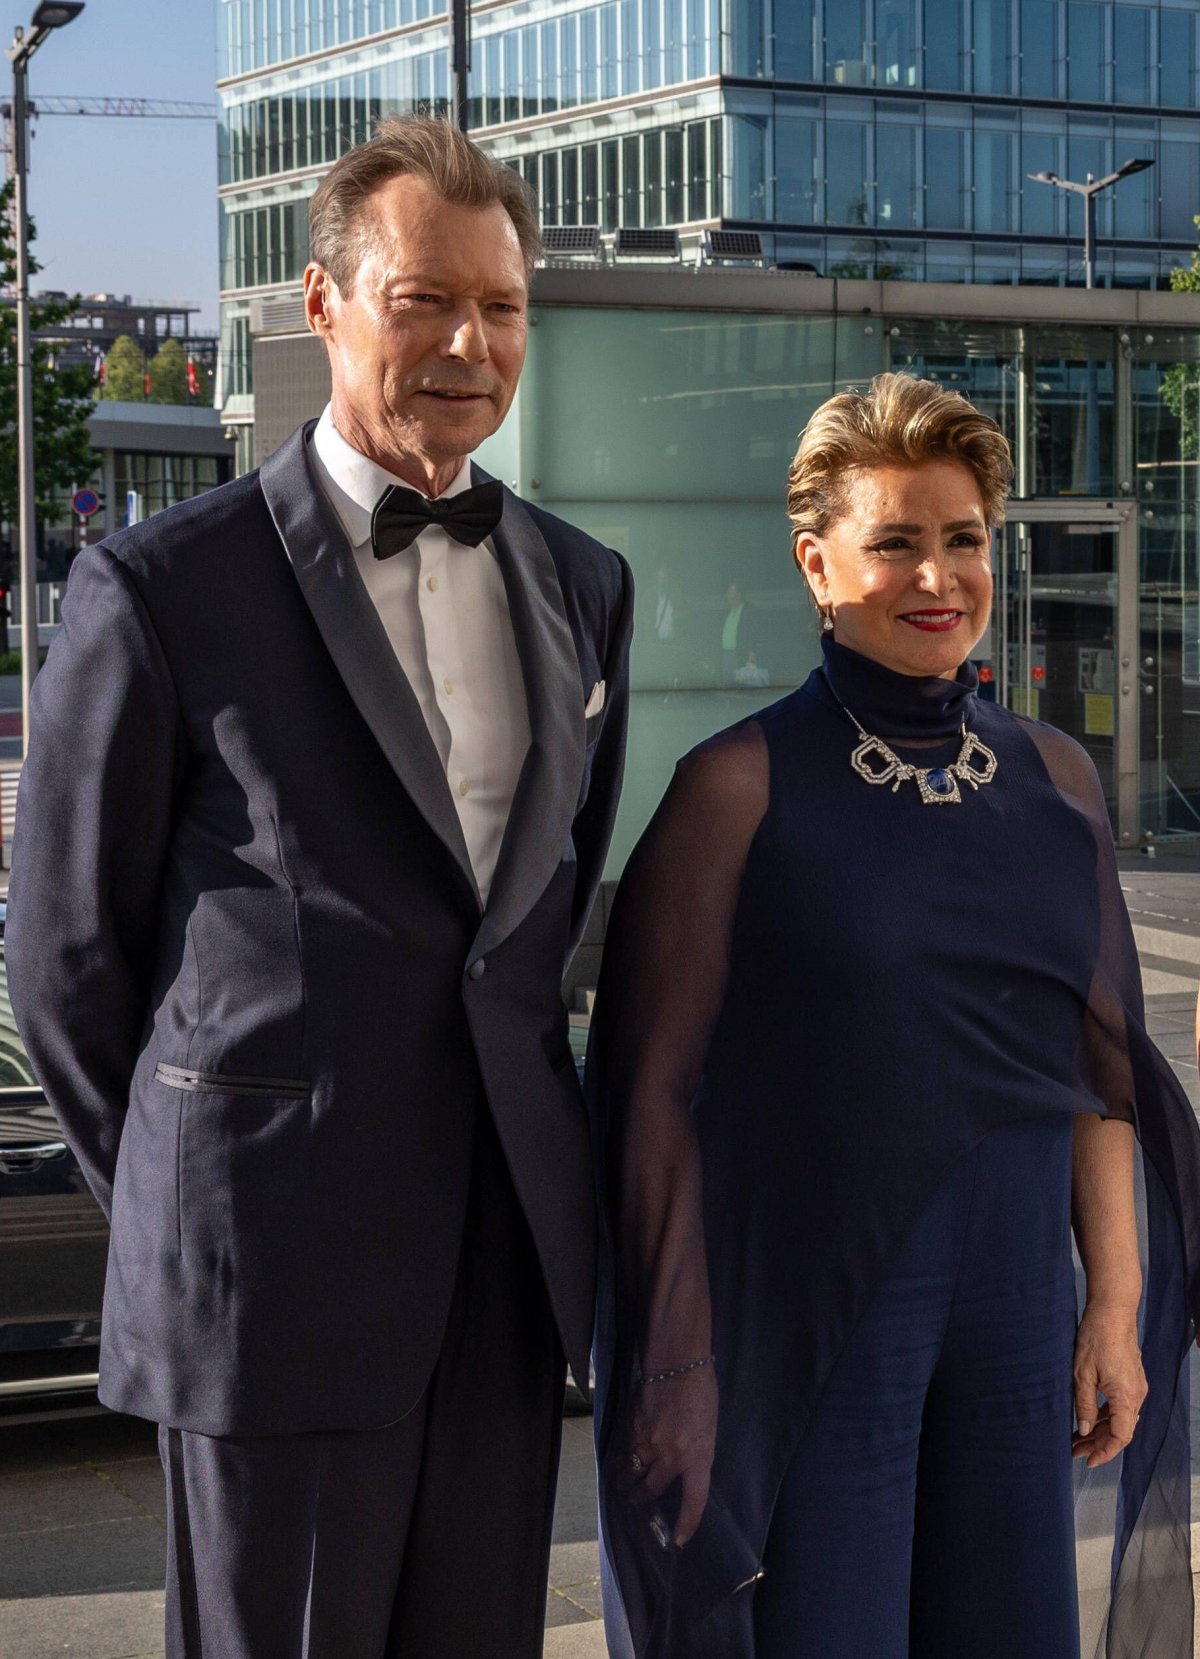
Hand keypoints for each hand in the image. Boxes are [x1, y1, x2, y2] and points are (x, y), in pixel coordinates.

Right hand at [618, 1365, 717, 1546]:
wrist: (678, 1363)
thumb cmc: (701, 1394)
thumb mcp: (707, 1430)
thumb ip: (694, 1453)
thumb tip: (680, 1468)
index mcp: (699, 1457)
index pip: (694, 1501)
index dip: (687, 1524)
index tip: (679, 1541)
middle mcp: (672, 1456)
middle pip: (651, 1490)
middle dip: (642, 1499)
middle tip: (637, 1502)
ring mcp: (649, 1442)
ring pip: (633, 1472)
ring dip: (627, 1481)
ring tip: (623, 1486)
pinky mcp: (633, 1428)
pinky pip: (626, 1448)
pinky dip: (624, 1455)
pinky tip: (623, 1455)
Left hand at [1072, 1302, 1146, 1467]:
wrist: (1113, 1311)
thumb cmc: (1096, 1338)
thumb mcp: (1082, 1374)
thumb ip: (1083, 1405)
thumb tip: (1083, 1431)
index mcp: (1125, 1397)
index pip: (1120, 1437)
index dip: (1105, 1452)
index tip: (1088, 1461)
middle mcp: (1136, 1395)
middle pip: (1119, 1430)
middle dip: (1097, 1444)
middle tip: (1074, 1451)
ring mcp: (1135, 1386)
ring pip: (1119, 1418)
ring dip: (1100, 1430)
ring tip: (1076, 1438)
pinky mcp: (1131, 1378)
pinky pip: (1120, 1405)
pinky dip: (1105, 1415)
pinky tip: (1088, 1418)